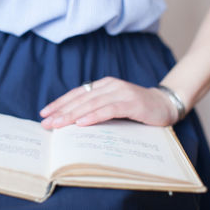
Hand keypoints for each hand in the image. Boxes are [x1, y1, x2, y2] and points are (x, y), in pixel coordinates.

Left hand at [39, 77, 177, 128]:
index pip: (76, 94)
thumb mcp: (113, 106)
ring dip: (73, 115)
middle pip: (80, 99)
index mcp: (103, 85)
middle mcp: (110, 86)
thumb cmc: (136, 108)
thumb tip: (72, 122)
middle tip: (46, 122)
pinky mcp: (132, 102)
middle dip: (61, 111)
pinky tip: (82, 123)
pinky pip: (109, 110)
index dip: (59, 103)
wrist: (165, 104)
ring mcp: (121, 93)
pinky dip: (95, 116)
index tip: (44, 113)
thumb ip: (96, 109)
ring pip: (92, 104)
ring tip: (58, 124)